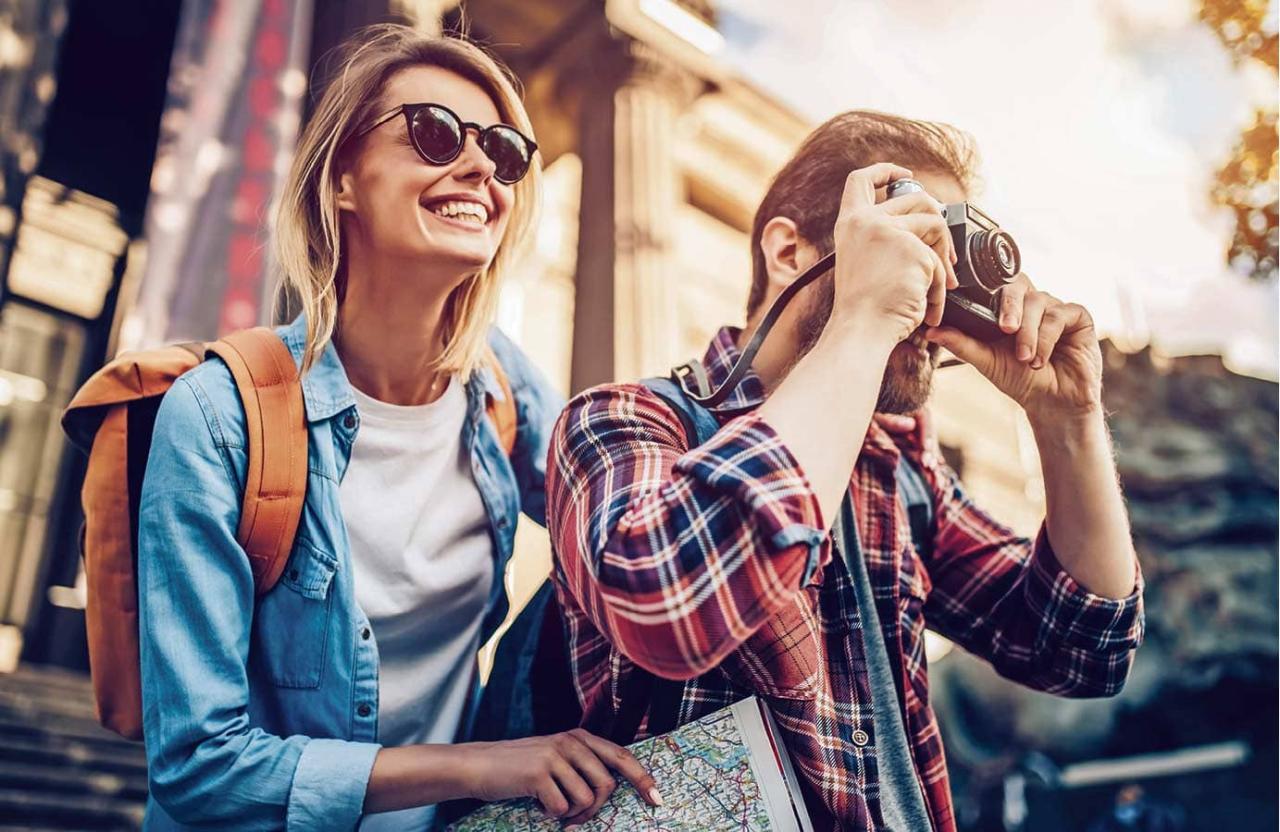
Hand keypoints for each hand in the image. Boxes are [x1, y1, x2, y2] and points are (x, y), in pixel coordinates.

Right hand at [458, 729, 660, 823]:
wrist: (478, 765)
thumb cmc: (519, 768)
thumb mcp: (555, 757)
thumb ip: (582, 764)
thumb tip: (612, 788)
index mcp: (578, 737)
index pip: (621, 756)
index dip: (642, 779)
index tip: (657, 799)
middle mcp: (570, 742)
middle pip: (607, 785)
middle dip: (594, 809)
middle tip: (576, 818)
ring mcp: (554, 755)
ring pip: (585, 799)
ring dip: (571, 813)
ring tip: (551, 806)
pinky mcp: (538, 773)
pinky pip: (562, 808)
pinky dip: (551, 814)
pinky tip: (537, 804)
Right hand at [827, 163, 958, 345]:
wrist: (862, 330)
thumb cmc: (864, 308)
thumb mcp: (864, 260)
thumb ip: (884, 237)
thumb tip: (927, 221)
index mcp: (850, 224)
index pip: (862, 180)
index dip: (884, 170)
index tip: (903, 173)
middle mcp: (867, 221)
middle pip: (916, 197)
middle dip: (937, 223)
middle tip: (943, 253)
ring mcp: (890, 232)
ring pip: (936, 225)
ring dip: (943, 257)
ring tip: (939, 286)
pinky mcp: (913, 249)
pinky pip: (941, 261)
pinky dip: (939, 287)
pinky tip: (930, 306)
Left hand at [923, 273, 1102, 426]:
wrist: (1052, 403)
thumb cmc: (1019, 380)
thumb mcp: (986, 361)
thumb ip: (961, 343)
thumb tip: (931, 331)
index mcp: (1009, 308)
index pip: (998, 284)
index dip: (988, 289)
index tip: (976, 307)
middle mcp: (1033, 303)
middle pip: (1019, 285)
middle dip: (1010, 307)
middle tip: (1005, 329)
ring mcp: (1056, 307)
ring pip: (1039, 303)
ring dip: (1030, 333)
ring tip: (1025, 358)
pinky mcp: (1078, 316)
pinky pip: (1061, 315)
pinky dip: (1048, 337)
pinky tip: (1041, 359)